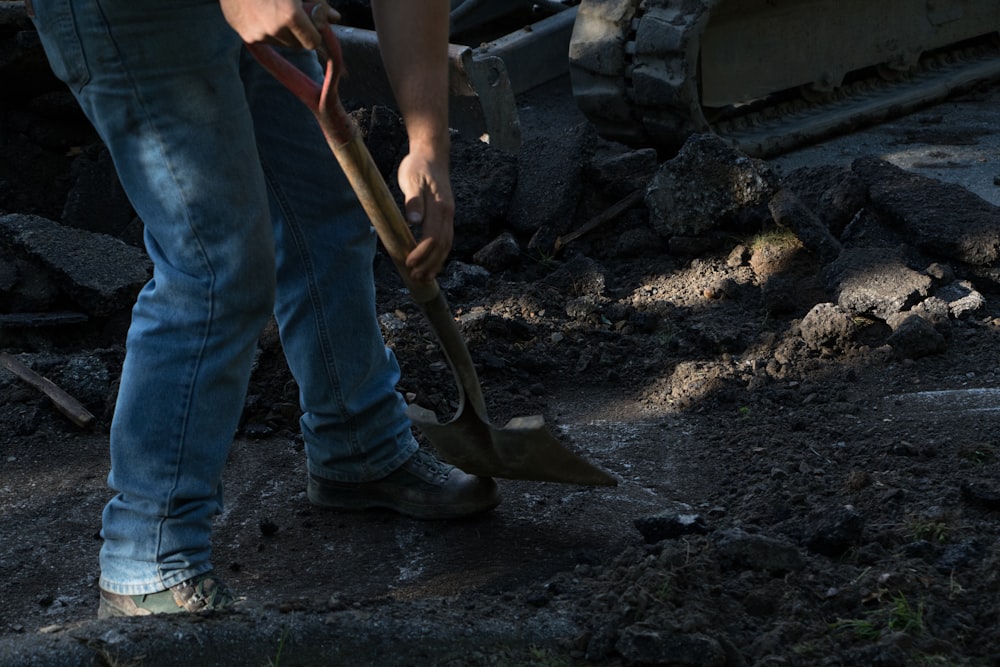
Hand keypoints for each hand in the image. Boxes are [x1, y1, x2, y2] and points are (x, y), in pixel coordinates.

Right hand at [220, 0, 338, 49]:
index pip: (313, 42)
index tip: (312, 24)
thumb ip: (318, 4)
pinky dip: (267, 31)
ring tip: (275, 11)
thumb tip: (335, 18)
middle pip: (298, 45)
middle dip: (300, 33)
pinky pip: (265, 40)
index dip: (314, 32)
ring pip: (281, 44)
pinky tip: (262, 13)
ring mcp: (258, 35)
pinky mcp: (245, 36)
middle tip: (293, 15)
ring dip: (283, 33)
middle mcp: (274, 30)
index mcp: (290, 16)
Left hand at [398, 147, 453, 283]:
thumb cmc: (418, 165)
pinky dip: (440, 254)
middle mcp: (448, 213)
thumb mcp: (410, 179)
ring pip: (447, 244)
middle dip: (430, 263)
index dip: (422, 253)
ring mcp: (449, 214)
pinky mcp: (446, 214)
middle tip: (416, 277)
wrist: (432, 153)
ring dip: (437, 262)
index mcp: (440, 207)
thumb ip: (413, 200)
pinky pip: (446, 238)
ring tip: (425, 276)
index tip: (409, 263)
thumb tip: (414, 220)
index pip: (432, 237)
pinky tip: (432, 262)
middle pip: (442, 246)